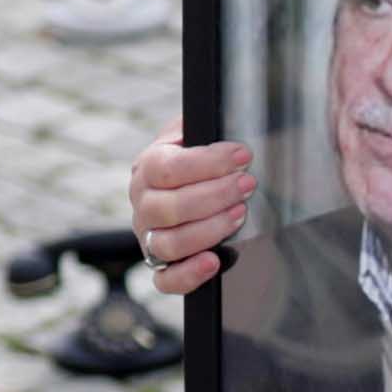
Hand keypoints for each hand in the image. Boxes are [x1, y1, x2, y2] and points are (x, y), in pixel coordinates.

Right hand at [130, 139, 252, 295]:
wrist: (199, 189)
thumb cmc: (204, 162)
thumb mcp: (199, 135)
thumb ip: (204, 124)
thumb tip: (223, 110)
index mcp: (148, 168)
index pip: (167, 168)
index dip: (207, 163)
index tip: (243, 155)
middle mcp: (143, 204)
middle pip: (169, 207)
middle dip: (214, 195)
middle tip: (248, 184)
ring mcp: (149, 238)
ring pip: (169, 243)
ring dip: (208, 230)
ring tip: (240, 214)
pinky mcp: (161, 267)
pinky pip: (165, 280)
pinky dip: (189, 274)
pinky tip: (214, 262)